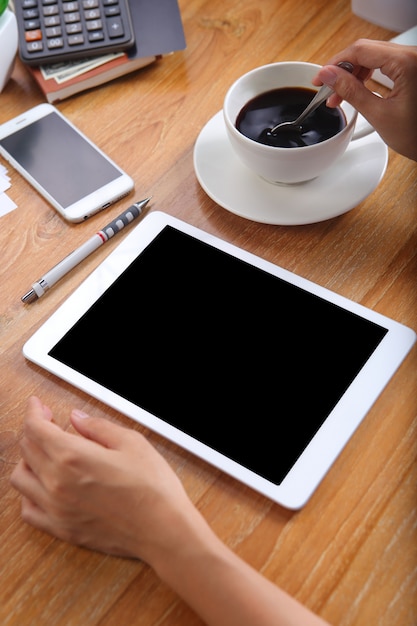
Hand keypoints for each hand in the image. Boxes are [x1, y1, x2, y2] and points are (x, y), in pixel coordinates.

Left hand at [10, 396, 193, 560]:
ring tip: (45, 452)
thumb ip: (98, 427)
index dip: (34, 412)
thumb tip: (77, 418)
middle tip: (48, 422)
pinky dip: (29, 493)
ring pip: (20, 479)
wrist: (163, 529)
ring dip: (27, 460)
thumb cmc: (152, 488)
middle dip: (34, 430)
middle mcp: (57, 484)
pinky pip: (28, 510)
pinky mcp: (62, 529)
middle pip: (27, 449)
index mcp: (72, 457)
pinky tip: (43, 485)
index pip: (36, 429)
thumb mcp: (131, 442)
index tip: (38, 406)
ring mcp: (56, 509)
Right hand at [312, 39, 416, 160]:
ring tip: (339, 96)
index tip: (320, 79)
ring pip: (373, 56)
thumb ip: (351, 92)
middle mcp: (412, 56)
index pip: (360, 50)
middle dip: (342, 70)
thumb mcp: (378, 115)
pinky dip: (366, 75)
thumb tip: (329, 76)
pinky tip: (355, 90)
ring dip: (353, 74)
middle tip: (327, 90)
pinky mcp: (412, 69)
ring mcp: (413, 61)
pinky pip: (384, 64)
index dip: (335, 64)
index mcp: (407, 62)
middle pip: (366, 50)